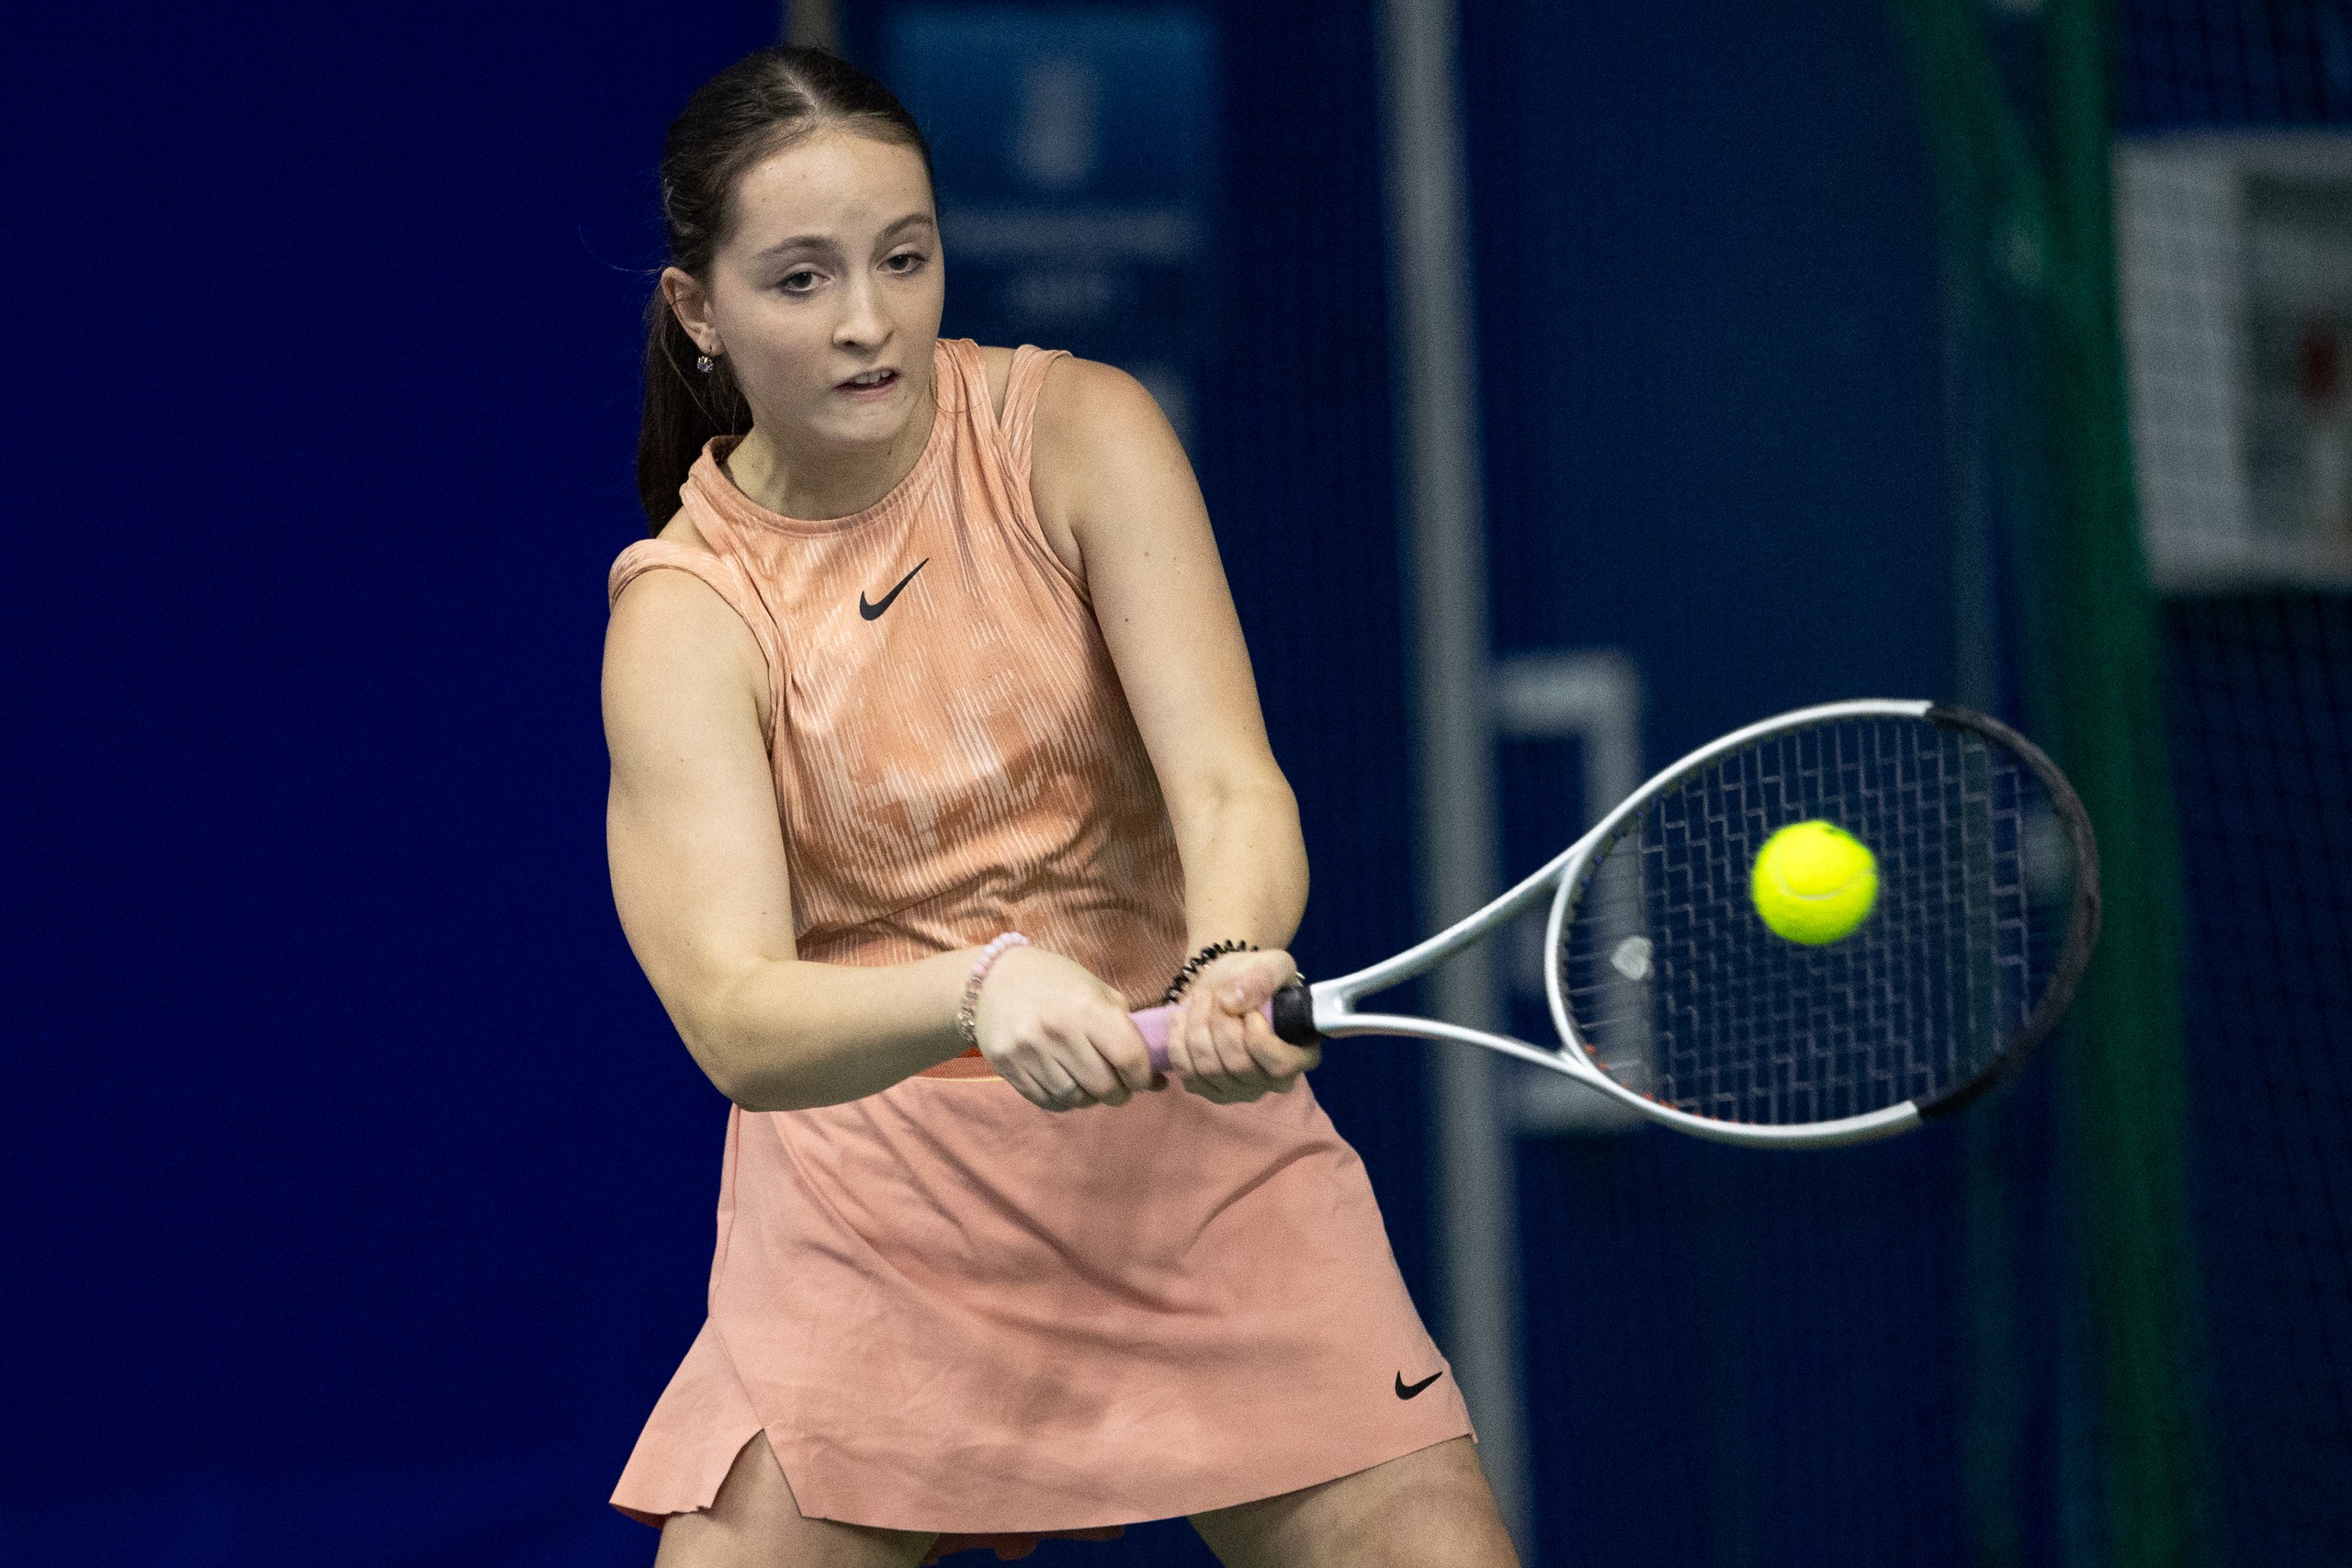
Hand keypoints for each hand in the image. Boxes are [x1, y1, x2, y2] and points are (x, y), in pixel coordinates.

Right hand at [973, 946, 1159, 1111]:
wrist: (992, 979)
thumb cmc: (1054, 982)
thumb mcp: (1095, 989)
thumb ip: (1127, 1029)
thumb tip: (1158, 1078)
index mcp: (1087, 1007)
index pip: (1129, 1058)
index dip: (1143, 1076)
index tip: (1144, 1079)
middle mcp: (1057, 1030)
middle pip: (1104, 1087)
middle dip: (1119, 1093)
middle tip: (1119, 1086)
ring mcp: (1029, 1051)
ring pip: (1076, 1099)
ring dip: (1091, 1098)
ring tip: (1091, 1083)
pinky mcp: (1008, 1067)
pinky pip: (1048, 1102)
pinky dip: (1065, 1101)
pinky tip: (1067, 1084)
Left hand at [1163, 949, 1320, 1103]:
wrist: (1224, 985)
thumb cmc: (1256, 978)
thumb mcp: (1271, 965)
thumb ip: (1262, 978)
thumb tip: (1232, 1002)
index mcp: (1300, 1055)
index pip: (1281, 1066)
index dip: (1259, 1039)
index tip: (1249, 1012)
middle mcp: (1272, 1081)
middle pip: (1239, 1066)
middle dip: (1220, 1023)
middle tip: (1217, 995)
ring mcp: (1239, 1090)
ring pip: (1209, 1070)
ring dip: (1197, 1028)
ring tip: (1201, 1000)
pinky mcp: (1207, 1089)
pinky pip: (1187, 1073)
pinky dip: (1178, 1042)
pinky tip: (1183, 1019)